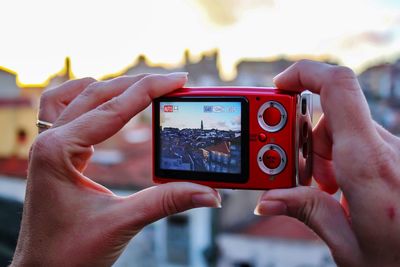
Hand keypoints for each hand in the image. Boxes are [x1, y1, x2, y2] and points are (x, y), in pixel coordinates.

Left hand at [12, 73, 220, 265]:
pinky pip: (66, 111)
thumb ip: (167, 201)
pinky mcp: (56, 155)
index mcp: (58, 150)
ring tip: (141, 85)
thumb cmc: (67, 254)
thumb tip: (207, 192)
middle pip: (96, 94)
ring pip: (78, 97)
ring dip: (110, 88)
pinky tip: (102, 100)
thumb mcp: (122, 223)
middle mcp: (50, 141)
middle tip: (171, 82)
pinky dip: (87, 99)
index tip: (178, 80)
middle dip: (137, 85)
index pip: (114, 109)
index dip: (151, 90)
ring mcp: (50, 146)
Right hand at [254, 60, 399, 266]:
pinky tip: (339, 191)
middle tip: (298, 178)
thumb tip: (268, 198)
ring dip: (318, 156)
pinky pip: (353, 143)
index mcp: (368, 164)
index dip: (304, 73)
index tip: (278, 85)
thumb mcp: (349, 245)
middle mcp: (381, 148)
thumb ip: (308, 212)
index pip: (338, 88)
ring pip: (338, 132)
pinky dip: (335, 160)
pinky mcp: (390, 156)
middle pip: (327, 117)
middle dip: (300, 141)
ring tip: (324, 193)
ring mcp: (388, 150)